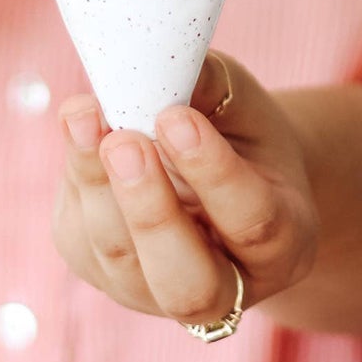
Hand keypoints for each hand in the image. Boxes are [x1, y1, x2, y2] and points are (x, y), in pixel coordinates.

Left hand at [53, 52, 319, 327]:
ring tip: (83, 117)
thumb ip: (207, 85)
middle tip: (123, 142)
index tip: (176, 117)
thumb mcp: (240, 102)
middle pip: (186, 281)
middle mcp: (226, 288)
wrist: (220, 169)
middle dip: (149, 210)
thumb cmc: (239, 132)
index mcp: (285, 245)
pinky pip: (81, 238)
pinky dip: (75, 179)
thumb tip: (150, 67)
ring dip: (96, 187)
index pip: (252, 221)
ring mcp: (158, 294)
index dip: (213, 172)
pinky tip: (79, 126)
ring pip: (122, 262)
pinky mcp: (103, 276)